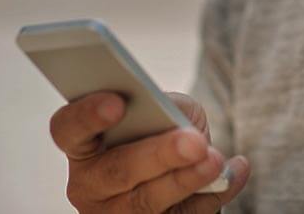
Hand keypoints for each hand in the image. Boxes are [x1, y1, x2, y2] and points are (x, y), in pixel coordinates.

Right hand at [47, 91, 249, 212]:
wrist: (173, 175)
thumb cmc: (157, 134)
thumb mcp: (156, 111)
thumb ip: (163, 104)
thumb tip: (180, 118)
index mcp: (82, 147)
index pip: (68, 130)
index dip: (88, 116)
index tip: (117, 102)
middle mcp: (92, 185)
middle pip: (117, 170)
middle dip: (158, 154)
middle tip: (193, 142)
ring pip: (148, 201)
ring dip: (187, 180)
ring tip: (216, 160)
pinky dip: (213, 194)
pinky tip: (234, 171)